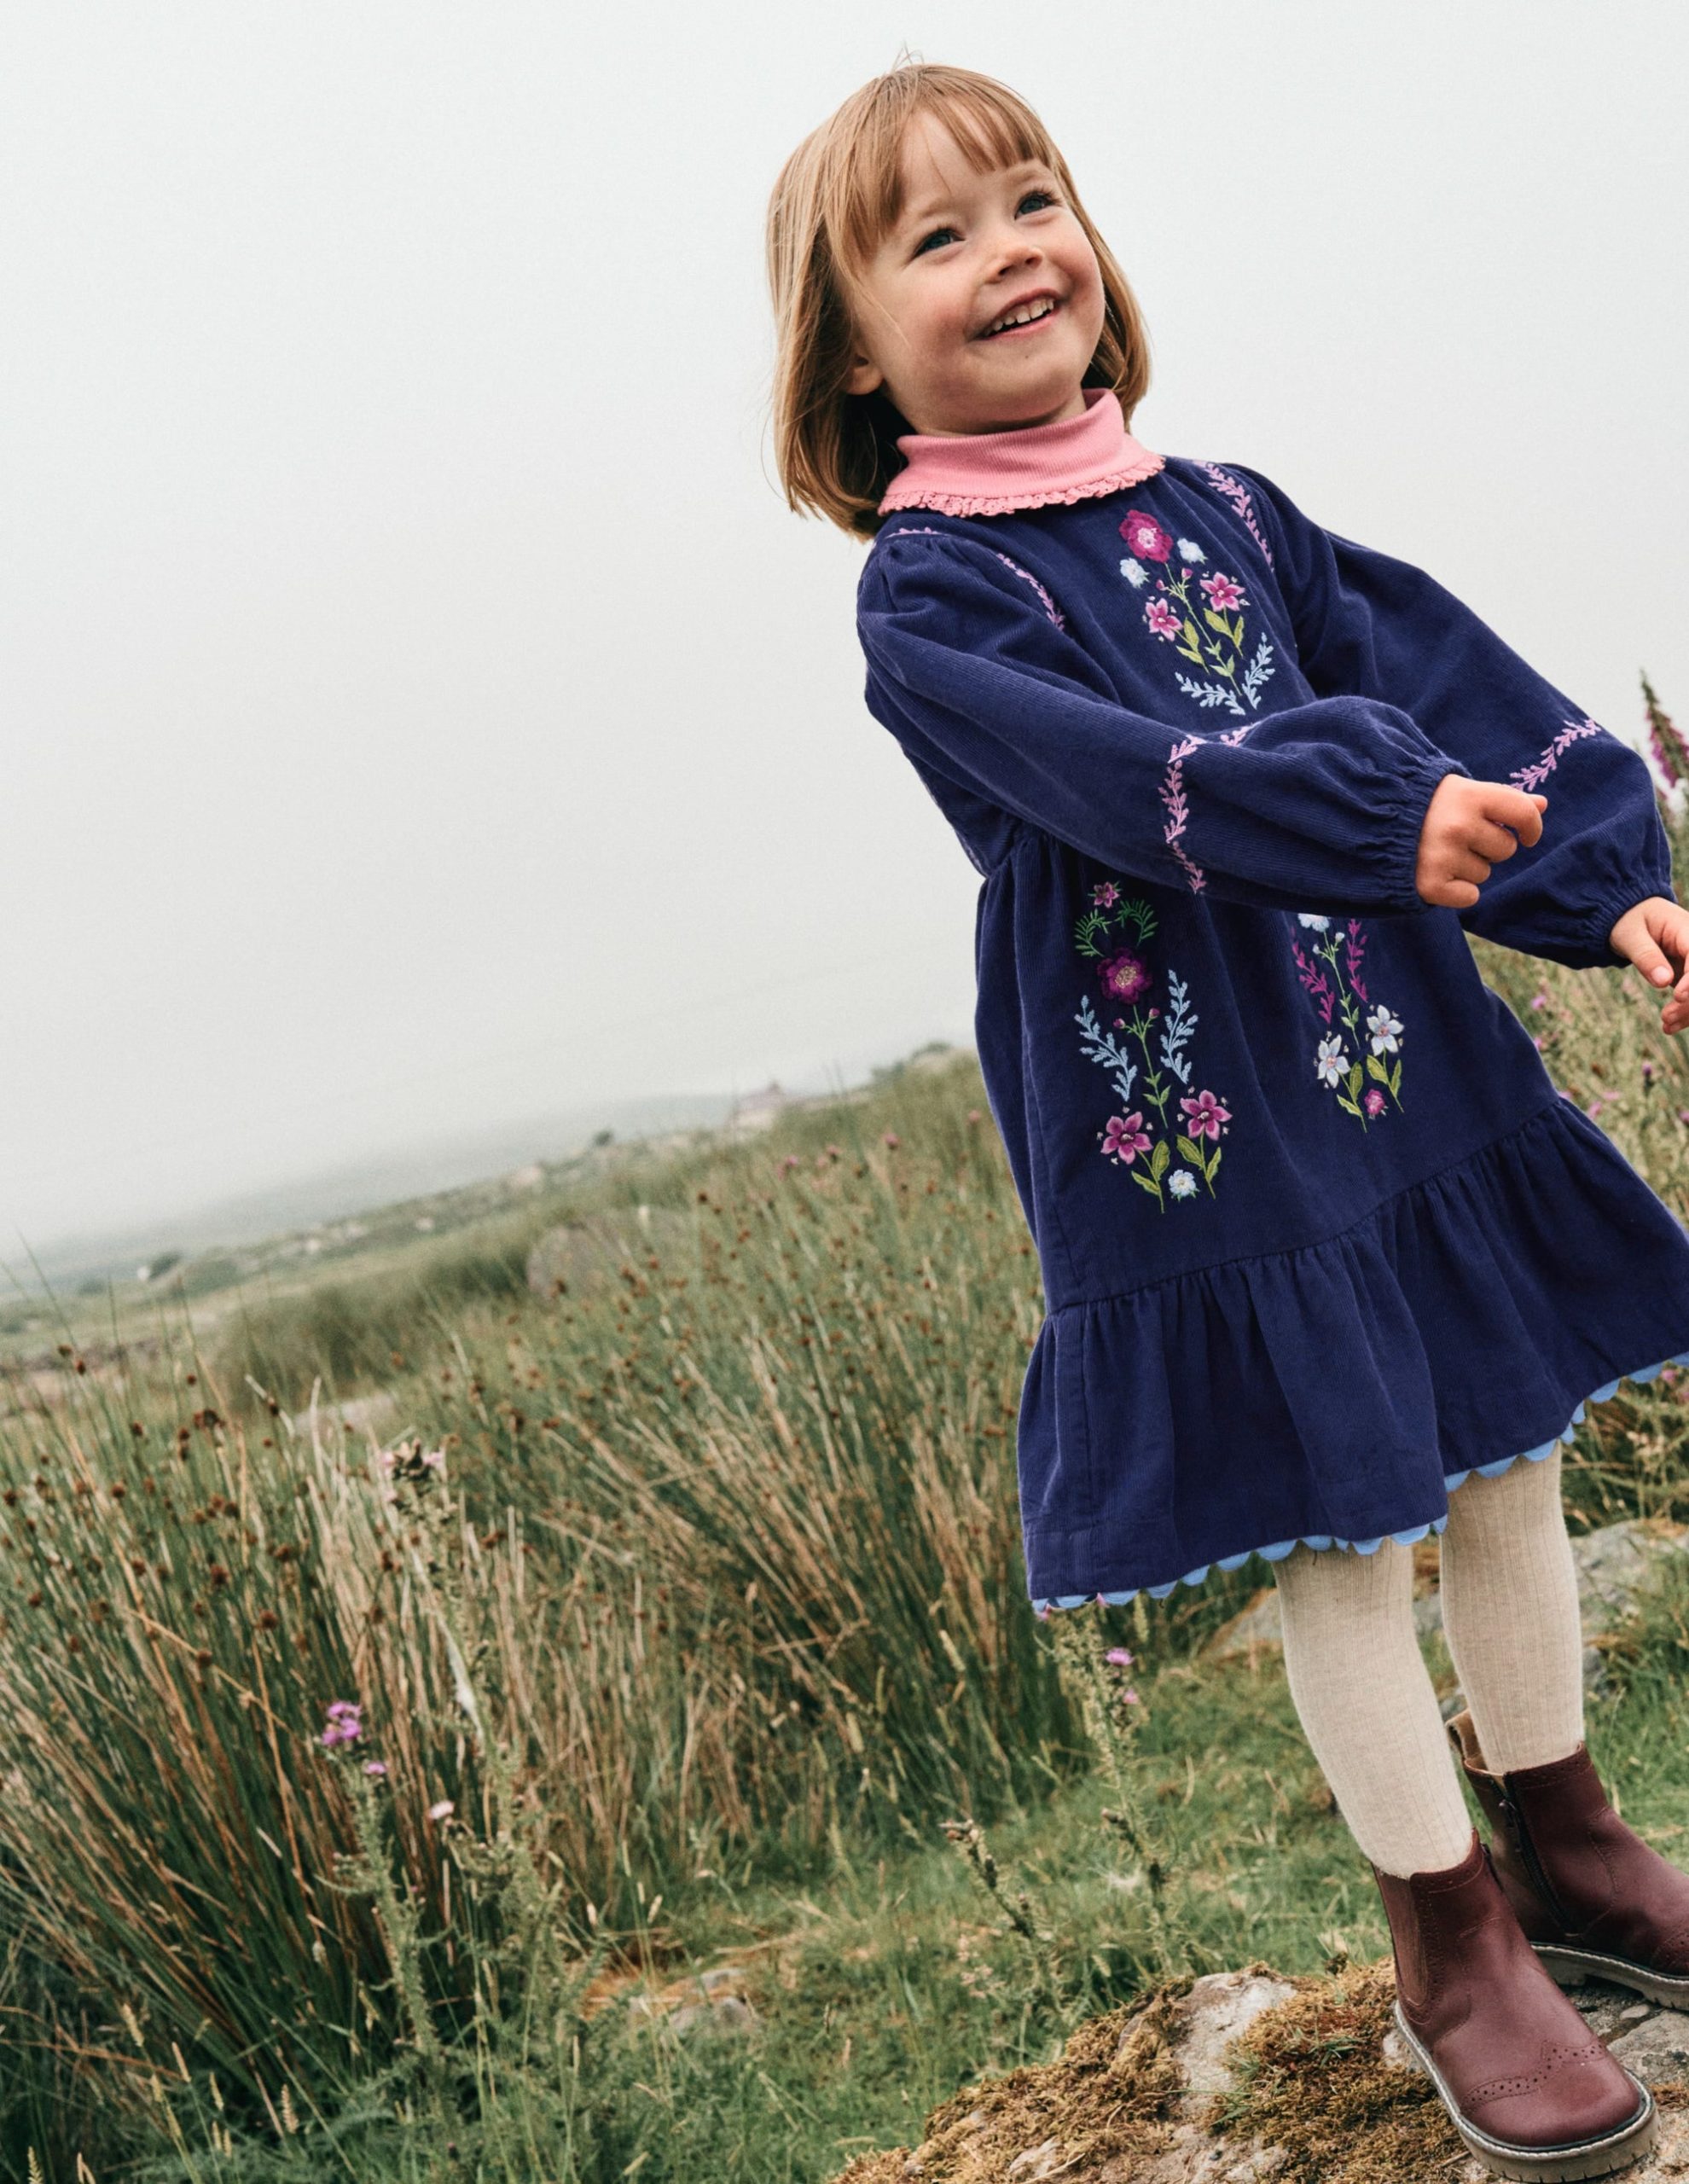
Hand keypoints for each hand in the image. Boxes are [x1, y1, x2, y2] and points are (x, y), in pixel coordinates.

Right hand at [1415, 776, 1548, 908]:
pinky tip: (1438, 873)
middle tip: (1458, 837)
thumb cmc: (1426, 805)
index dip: (1531, 827)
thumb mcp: (1463, 792)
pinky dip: (1458, 891)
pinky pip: (1470, 896)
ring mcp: (1442, 855)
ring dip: (1469, 867)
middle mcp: (1457, 825)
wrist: (1372, 821)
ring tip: (1441, 852)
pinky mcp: (1429, 884)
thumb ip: (1503, 800)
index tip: (1527, 835)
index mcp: (1469, 795)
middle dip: (1489, 846)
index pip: (1523, 814)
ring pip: (1485, 873)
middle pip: (1506, 849)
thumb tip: (1543, 805)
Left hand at [1608, 896, 1688, 1034]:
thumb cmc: (1628, 920)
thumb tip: (1663, 981)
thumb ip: (1646, 956)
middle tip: (1666, 1016)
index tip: (1678, 996)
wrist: (1629, 916)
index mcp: (1686, 929)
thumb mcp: (1630, 935)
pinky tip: (1669, 1027)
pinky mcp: (1688, 975)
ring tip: (1665, 1023)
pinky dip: (1685, 1012)